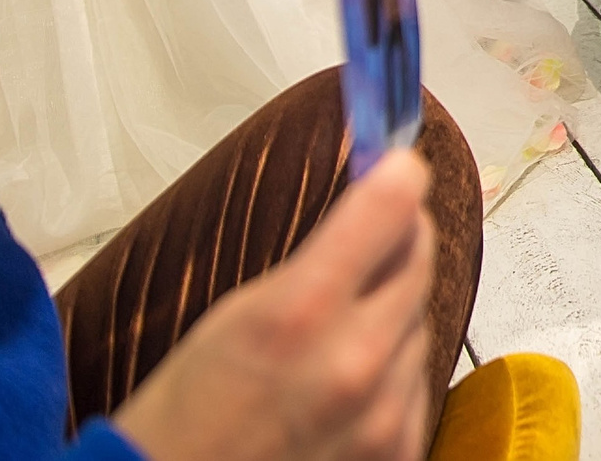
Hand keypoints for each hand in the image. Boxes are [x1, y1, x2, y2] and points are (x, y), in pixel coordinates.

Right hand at [110, 149, 437, 460]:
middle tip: (371, 239)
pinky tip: (349, 382)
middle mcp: (353, 364)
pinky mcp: (397, 452)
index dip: (397, 178)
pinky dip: (394, 371)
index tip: (397, 168)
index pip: (391, 207)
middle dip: (397, 240)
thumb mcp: (234, 313)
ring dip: (392, 313)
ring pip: (420, 321)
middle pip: (418, 259)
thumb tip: (377, 197)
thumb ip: (317, 257)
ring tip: (335, 336)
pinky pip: (419, 381)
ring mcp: (382, 415)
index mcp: (299, 315)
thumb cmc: (181, 418)